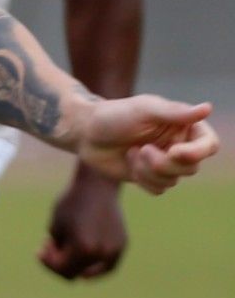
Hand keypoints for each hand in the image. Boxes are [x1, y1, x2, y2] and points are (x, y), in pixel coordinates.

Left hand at [38, 167, 127, 279]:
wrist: (97, 186)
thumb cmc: (71, 203)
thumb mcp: (55, 227)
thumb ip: (56, 251)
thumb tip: (63, 268)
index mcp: (83, 249)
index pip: (62, 270)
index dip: (48, 262)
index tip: (42, 246)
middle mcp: (102, 253)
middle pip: (76, 273)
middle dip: (60, 262)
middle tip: (50, 245)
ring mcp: (115, 250)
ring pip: (92, 271)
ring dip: (77, 263)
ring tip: (66, 245)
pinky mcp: (122, 245)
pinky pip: (106, 265)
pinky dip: (94, 264)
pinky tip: (82, 254)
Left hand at [72, 96, 217, 194]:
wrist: (87, 132)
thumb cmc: (115, 115)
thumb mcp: (144, 109)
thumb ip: (176, 113)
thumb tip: (207, 108)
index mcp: (184, 126)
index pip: (210, 145)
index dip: (197, 152)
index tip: (174, 151)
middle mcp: (179, 145)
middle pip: (191, 168)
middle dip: (164, 163)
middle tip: (142, 149)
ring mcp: (165, 162)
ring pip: (173, 180)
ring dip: (149, 170)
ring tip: (132, 152)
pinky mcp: (150, 176)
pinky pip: (159, 189)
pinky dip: (142, 178)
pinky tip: (129, 162)